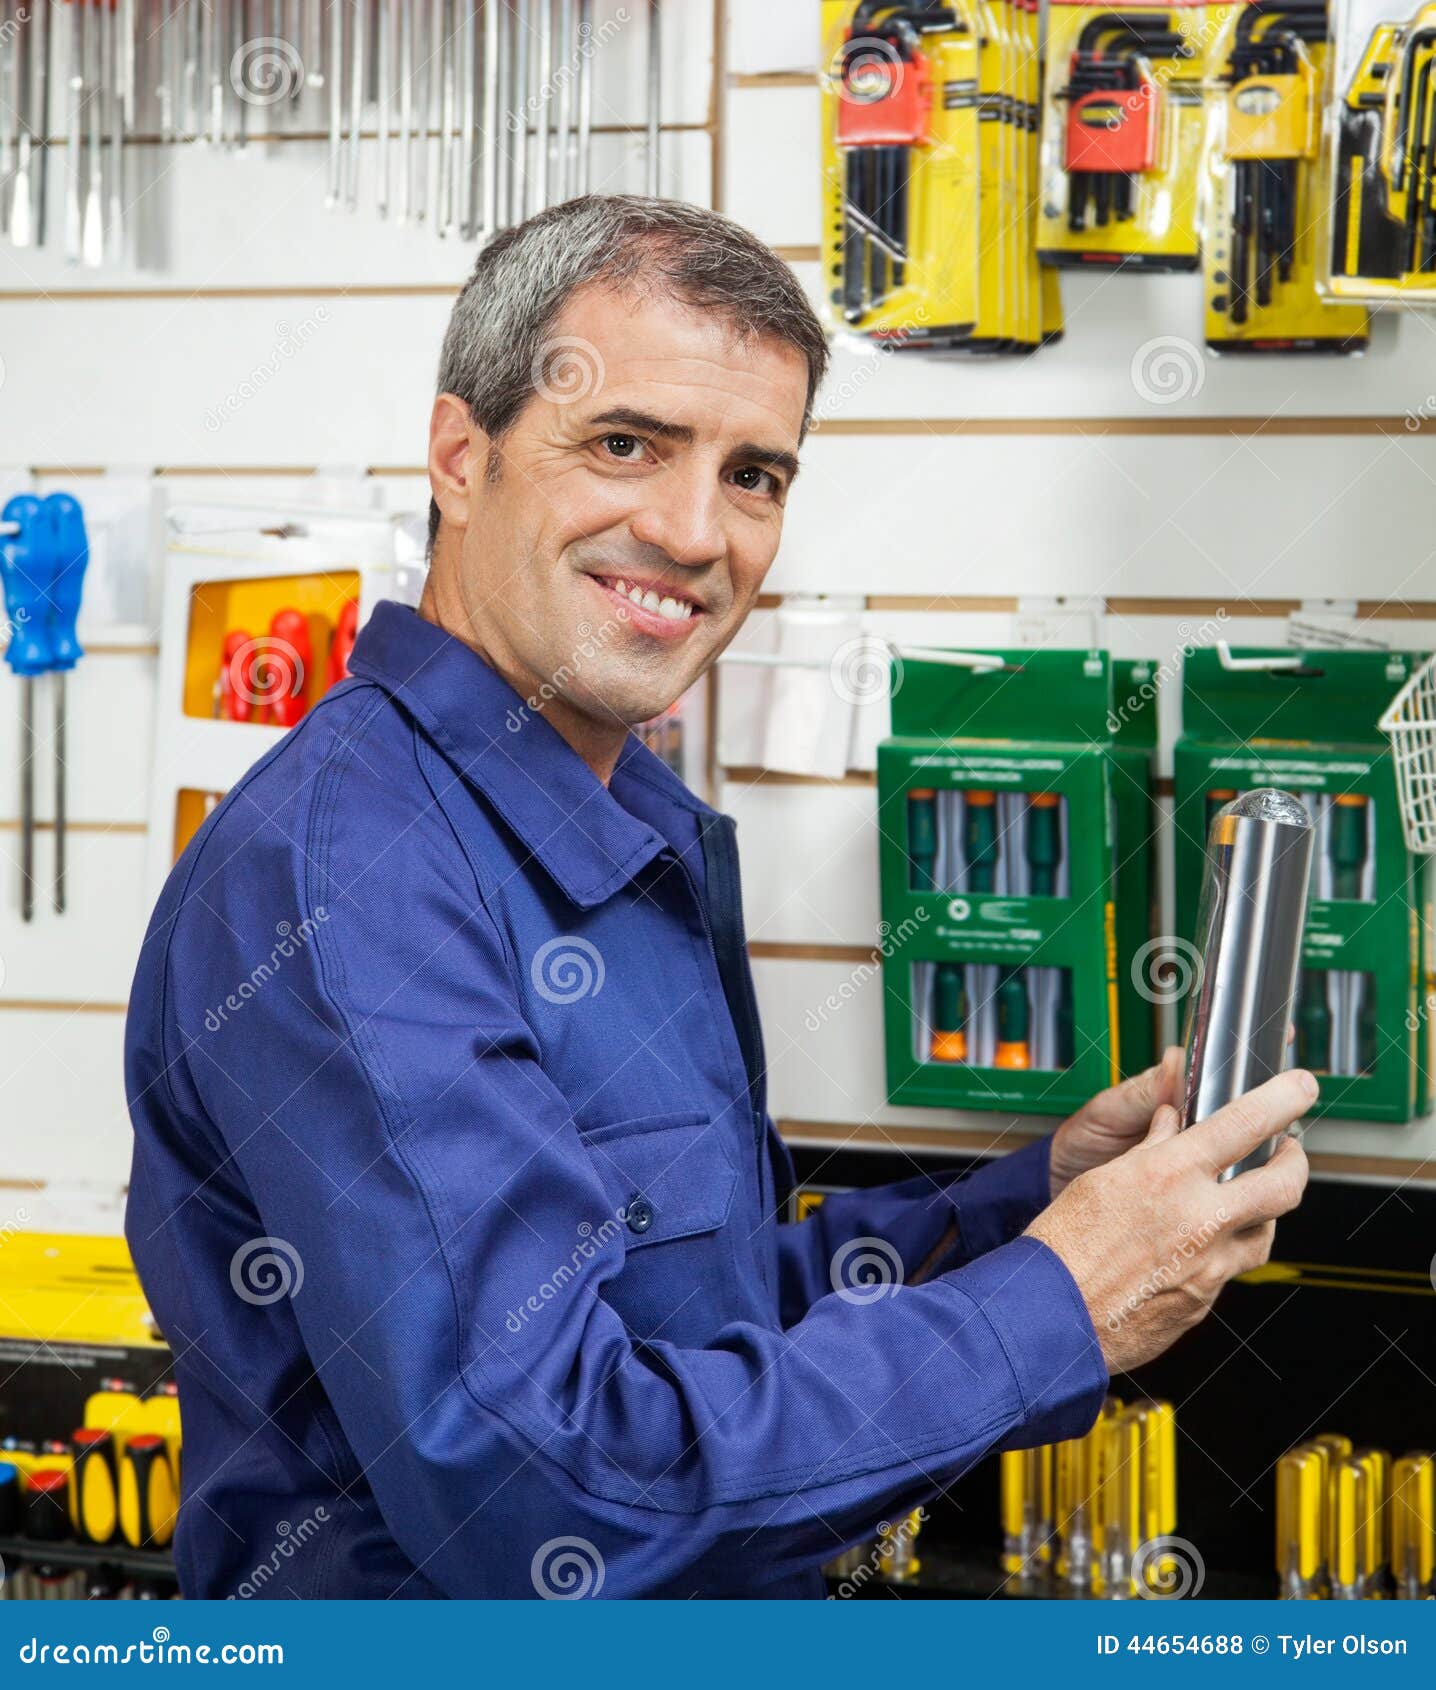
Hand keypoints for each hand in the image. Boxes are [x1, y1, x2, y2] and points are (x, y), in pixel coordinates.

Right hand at [1026, 1069, 1314, 1374]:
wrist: (1051, 1320)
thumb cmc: (1063, 1247)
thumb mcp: (1100, 1178)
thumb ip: (1149, 1150)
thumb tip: (1172, 1123)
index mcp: (1170, 1176)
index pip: (1245, 1124)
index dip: (1283, 1099)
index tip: (1301, 1087)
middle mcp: (1201, 1220)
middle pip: (1284, 1185)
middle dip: (1295, 1162)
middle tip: (1288, 1151)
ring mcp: (1209, 1267)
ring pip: (1267, 1233)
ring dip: (1264, 1211)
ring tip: (1245, 1200)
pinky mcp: (1204, 1303)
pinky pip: (1229, 1271)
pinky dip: (1220, 1252)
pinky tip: (1194, 1248)